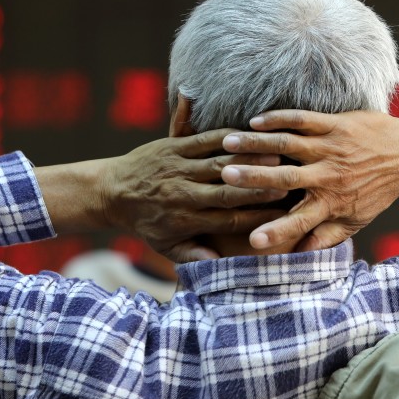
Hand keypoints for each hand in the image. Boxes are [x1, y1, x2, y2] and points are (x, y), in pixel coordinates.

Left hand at [101, 129, 288, 262]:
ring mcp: (178, 168)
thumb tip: (218, 265)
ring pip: (218, 163)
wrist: (110, 192)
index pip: (228, 221)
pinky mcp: (172, 146)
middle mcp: (183, 194)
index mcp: (185, 220)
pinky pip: (203, 139)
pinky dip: (227, 136)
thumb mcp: (164, 246)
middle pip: (227, 192)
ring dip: (248, 159)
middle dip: (258, 189)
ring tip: (276, 155)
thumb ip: (192, 256)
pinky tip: (249, 133)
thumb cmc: (144, 222)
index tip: (283, 216)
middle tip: (287, 184)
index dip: (257, 219)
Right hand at [219, 110, 398, 252]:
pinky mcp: (335, 124)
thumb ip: (326, 236)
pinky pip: (302, 119)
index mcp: (332, 202)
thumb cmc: (378, 191)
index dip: (278, 231)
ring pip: (288, 144)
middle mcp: (329, 175)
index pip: (300, 221)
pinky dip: (278, 119)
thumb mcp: (356, 220)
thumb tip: (300, 256)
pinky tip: (255, 120)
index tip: (253, 242)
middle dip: (255, 177)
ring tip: (229, 143)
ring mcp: (331, 147)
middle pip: (285, 177)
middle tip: (225, 175)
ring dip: (257, 143)